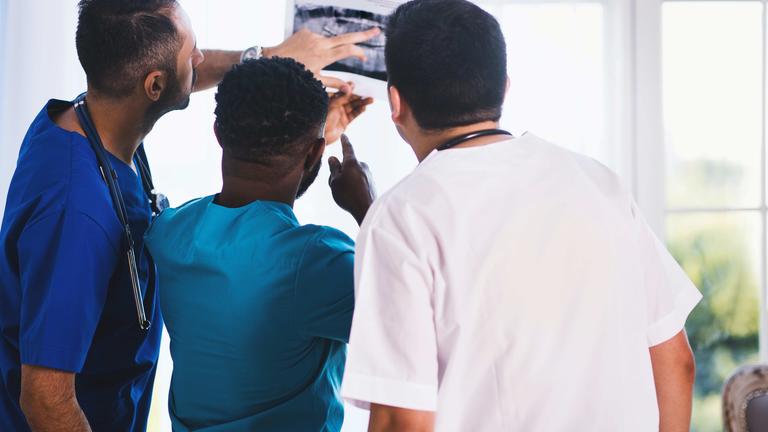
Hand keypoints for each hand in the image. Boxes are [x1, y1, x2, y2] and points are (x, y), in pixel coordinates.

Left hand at [264, 27, 380, 91]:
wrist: (272, 60)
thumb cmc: (294, 74)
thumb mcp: (314, 81)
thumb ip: (334, 83)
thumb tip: (350, 89)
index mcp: (324, 56)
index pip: (348, 50)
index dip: (359, 52)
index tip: (364, 57)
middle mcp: (320, 43)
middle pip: (347, 37)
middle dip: (363, 34)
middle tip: (377, 31)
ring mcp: (313, 35)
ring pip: (329, 41)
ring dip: (328, 50)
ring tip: (312, 61)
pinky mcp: (306, 31)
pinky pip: (318, 39)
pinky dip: (317, 46)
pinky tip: (306, 55)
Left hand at [324, 85, 373, 144]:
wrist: (321, 135)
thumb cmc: (322, 118)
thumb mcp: (333, 104)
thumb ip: (343, 96)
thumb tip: (350, 86)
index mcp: (331, 100)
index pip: (343, 92)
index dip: (350, 89)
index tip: (358, 86)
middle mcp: (336, 106)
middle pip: (350, 99)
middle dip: (359, 96)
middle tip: (367, 93)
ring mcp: (341, 114)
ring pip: (353, 106)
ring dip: (362, 103)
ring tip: (370, 100)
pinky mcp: (345, 122)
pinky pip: (353, 115)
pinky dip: (359, 111)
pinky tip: (364, 108)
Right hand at [329, 135, 375, 224]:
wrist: (367, 210)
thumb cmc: (348, 195)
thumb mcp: (334, 181)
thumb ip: (333, 168)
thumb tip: (333, 158)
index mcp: (352, 162)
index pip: (347, 148)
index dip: (344, 142)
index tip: (344, 136)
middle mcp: (362, 165)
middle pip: (348, 165)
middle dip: (340, 172)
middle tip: (334, 184)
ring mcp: (369, 174)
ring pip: (353, 174)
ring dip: (347, 180)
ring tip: (343, 193)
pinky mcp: (372, 183)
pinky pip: (359, 181)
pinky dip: (354, 186)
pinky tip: (353, 197)